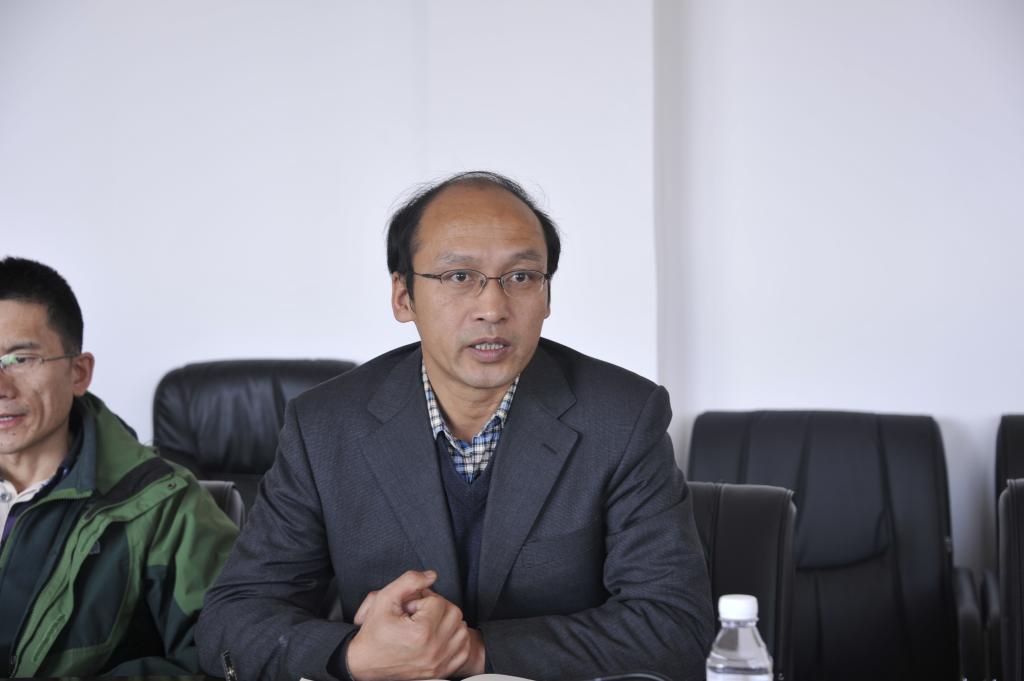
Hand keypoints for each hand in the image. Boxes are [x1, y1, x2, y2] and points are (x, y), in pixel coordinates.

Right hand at [346, 570, 470, 680]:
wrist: (365, 662)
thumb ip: (409, 581)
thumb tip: (431, 576)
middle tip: (421, 613)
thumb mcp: (384, 599)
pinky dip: (455, 641)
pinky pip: (463, 651)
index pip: (439, 601)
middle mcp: (433, 649)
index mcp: (421, 632)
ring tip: (429, 624)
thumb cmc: (374, 633)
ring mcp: (438, 662)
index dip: (423, 599)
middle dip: (438, 608)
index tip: (410, 607)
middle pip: (454, 614)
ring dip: (448, 623)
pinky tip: (440, 637)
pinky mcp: (441, 671)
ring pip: (462, 631)